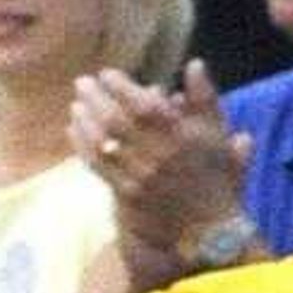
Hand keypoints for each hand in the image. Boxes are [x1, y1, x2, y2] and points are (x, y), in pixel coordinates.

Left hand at [72, 61, 250, 273]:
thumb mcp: (219, 134)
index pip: (144, 106)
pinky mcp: (125, 194)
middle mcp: (157, 156)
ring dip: (85, 120)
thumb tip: (194, 64)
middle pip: (117, 122)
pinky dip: (82, 145)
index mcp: (181, 137)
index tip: (107, 73)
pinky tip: (74, 130)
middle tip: (82, 82)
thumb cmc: (215, 176)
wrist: (207, 228)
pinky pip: (98, 166)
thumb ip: (205, 98)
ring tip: (75, 104)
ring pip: (103, 143)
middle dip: (96, 99)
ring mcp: (139, 177)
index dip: (122, 88)